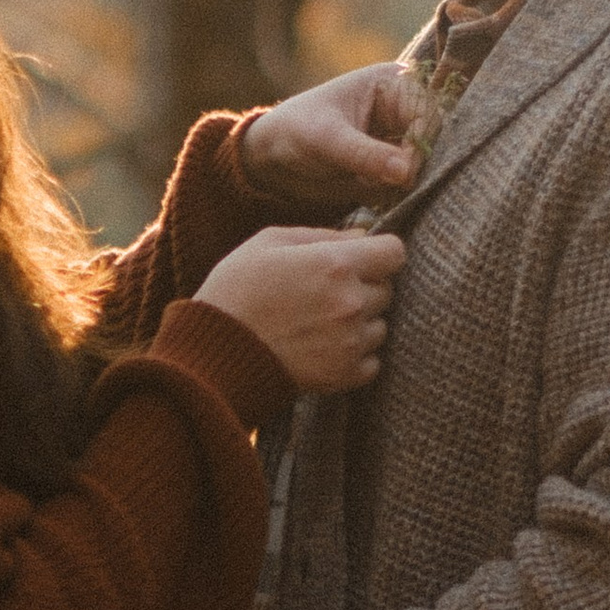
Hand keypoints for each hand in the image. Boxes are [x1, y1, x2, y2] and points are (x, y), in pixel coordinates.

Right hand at [197, 224, 406, 393]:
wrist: (215, 351)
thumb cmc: (236, 289)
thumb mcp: (269, 242)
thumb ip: (322, 235)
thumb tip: (362, 237)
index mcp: (336, 264)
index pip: (395, 252)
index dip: (380, 252)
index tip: (363, 258)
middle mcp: (351, 302)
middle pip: (387, 289)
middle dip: (365, 287)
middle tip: (327, 293)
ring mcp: (351, 342)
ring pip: (380, 325)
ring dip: (361, 322)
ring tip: (321, 322)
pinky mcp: (345, 374)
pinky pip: (372, 360)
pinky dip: (355, 355)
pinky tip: (324, 347)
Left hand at [237, 65, 419, 212]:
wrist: (273, 156)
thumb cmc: (297, 131)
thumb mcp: (328, 141)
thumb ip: (366, 155)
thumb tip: (406, 173)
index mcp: (391, 84)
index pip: (428, 111)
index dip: (421, 141)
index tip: (404, 171)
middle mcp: (401, 109)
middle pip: (434, 139)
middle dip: (417, 165)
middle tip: (394, 187)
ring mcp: (399, 138)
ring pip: (424, 164)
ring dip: (407, 182)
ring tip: (372, 188)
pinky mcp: (391, 165)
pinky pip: (407, 182)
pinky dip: (396, 194)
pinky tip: (370, 194)